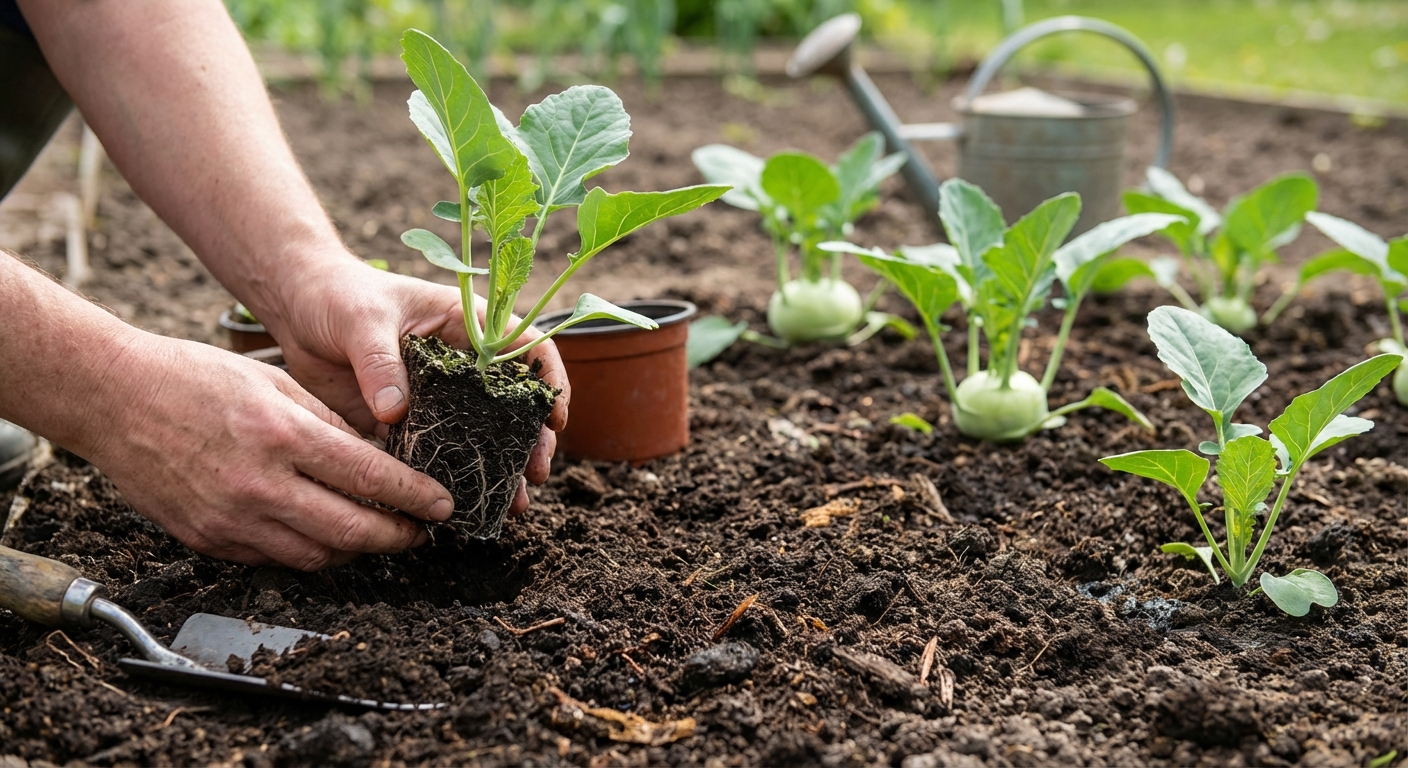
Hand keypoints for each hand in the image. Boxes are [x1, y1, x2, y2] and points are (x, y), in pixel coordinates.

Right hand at [88, 333, 455, 570]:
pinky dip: (309, 552)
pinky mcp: (208, 540)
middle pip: (352, 531)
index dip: (415, 498)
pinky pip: (274, 559)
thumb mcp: (274, 383)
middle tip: (421, 531)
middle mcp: (260, 485)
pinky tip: (325, 535)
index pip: (370, 478)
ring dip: (356, 550)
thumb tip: (377, 455)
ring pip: (317, 556)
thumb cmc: (192, 377)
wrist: (112, 398)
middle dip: (398, 536)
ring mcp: (232, 520)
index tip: (443, 506)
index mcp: (284, 435)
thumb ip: (328, 421)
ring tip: (378, 534)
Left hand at [261, 257, 569, 514]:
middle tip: (534, 472)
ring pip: (483, 434)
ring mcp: (439, 396)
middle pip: (515, 401)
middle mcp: (462, 362)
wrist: (299, 310)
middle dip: (531, 439)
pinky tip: (463, 505)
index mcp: (466, 324)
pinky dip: (452, 479)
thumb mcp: (362, 320)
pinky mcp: (409, 422)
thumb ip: (379, 362)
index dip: (548, 379)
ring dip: (501, 467)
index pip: (526, 346)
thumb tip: (394, 411)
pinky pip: (438, 454)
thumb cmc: (339, 296)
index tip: (553, 418)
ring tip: (513, 503)